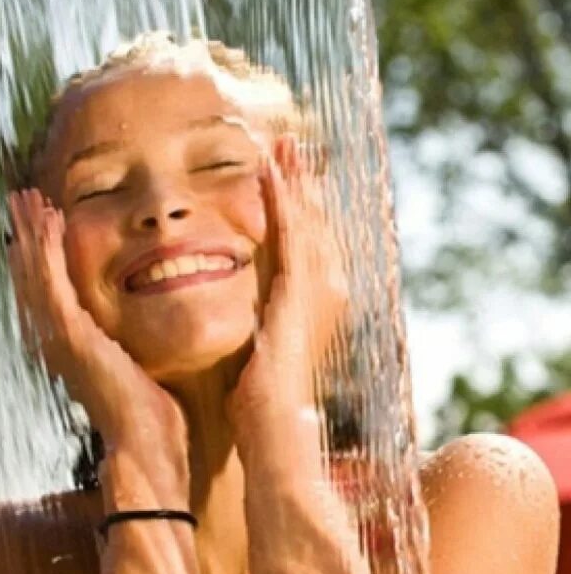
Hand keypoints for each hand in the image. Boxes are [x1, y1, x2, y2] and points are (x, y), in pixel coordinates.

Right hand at [8, 189, 189, 503]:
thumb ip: (128, 350)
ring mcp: (61, 339)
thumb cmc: (150, 417)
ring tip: (28, 198)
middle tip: (22, 199)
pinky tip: (50, 219)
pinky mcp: (73, 337)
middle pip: (33, 277)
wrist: (146, 447)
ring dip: (33, 234)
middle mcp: (58, 341)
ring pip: (37, 274)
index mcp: (73, 347)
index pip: (49, 291)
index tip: (42, 223)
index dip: (42, 255)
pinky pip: (53, 283)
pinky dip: (48, 250)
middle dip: (29, 236)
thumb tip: (137, 340)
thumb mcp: (136, 372)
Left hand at [228, 139, 347, 462]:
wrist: (271, 428)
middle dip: (303, 184)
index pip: (307, 243)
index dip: (299, 207)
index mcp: (310, 303)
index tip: (285, 176)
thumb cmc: (259, 400)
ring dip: (296, 181)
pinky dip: (284, 201)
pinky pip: (291, 235)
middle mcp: (322, 291)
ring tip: (284, 145)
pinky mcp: (298, 295)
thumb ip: (261, 325)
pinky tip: (271, 171)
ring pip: (308, 222)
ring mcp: (314, 292)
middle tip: (292, 145)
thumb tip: (251, 321)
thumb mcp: (261, 350)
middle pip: (316, 224)